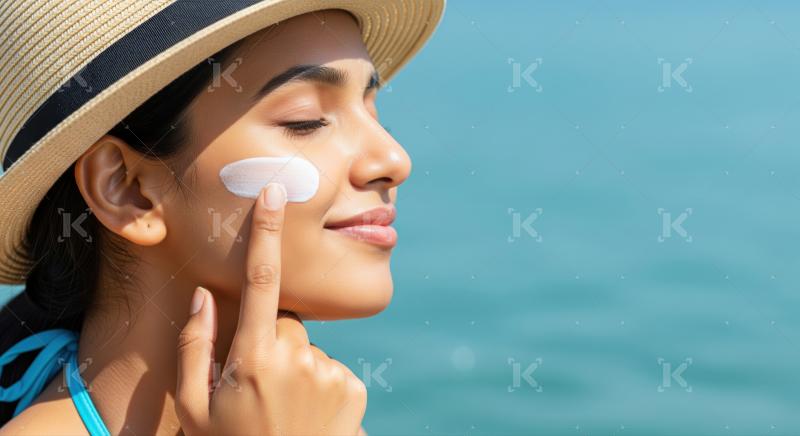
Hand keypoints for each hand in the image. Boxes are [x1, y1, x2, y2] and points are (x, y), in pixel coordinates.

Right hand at [175, 183, 366, 435]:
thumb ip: (195, 344)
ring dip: (294, 367)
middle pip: (284, 321)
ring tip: (282, 408)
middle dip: (269, 340)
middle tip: (256, 385)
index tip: (276, 190)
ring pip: (307, 347)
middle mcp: (298, 358)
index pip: (262, 279)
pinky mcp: (356, 387)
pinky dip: (319, 383)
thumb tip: (202, 293)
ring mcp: (331, 373)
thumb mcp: (193, 406)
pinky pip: (332, 368)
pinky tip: (307, 413)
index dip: (266, 231)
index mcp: (254, 358)